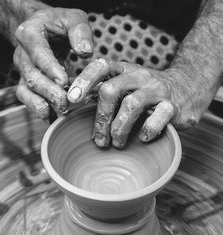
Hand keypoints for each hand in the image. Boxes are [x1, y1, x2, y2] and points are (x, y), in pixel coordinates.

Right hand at [13, 7, 92, 118]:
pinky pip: (27, 99)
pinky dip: (38, 109)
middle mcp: (23, 54)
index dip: (49, 68)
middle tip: (66, 102)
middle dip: (49, 92)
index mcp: (30, 34)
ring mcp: (23, 71)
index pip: (38, 52)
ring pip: (26, 91)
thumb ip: (80, 31)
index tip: (64, 81)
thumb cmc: (59, 23)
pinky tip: (52, 117)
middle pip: (32, 76)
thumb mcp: (73, 18)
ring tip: (60, 111)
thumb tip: (86, 52)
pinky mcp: (27, 82)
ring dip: (42, 104)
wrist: (42, 27)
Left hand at [67, 59, 199, 147]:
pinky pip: (156, 120)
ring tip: (116, 143)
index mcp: (124, 70)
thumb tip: (74, 104)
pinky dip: (146, 132)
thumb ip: (105, 91)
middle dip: (100, 118)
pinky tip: (142, 138)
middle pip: (111, 90)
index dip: (84, 81)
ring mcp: (157, 90)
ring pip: (131, 106)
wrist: (187, 86)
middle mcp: (139, 76)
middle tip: (98, 140)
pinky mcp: (173, 106)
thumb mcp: (126, 84)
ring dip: (119, 129)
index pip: (100, 66)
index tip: (71, 99)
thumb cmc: (146, 91)